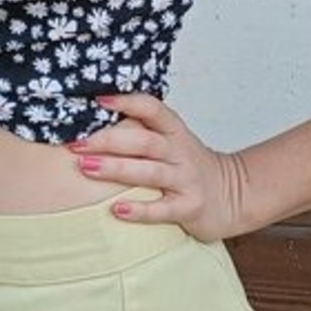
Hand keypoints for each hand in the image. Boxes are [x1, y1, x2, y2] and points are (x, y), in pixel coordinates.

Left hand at [67, 90, 247, 242]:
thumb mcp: (172, 141)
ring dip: (116, 169)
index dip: (127, 102)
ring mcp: (186, 180)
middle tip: (77, 143)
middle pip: (144, 140)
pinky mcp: (190, 207)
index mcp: (174, 132)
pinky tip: (117, 210)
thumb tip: (94, 118)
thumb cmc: (189, 167)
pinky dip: (140, 210)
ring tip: (86, 167)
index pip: (152, 108)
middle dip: (108, 140)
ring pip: (150, 171)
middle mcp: (180, 153)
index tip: (98, 100)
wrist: (233, 195)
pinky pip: (163, 209)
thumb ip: (142, 130)